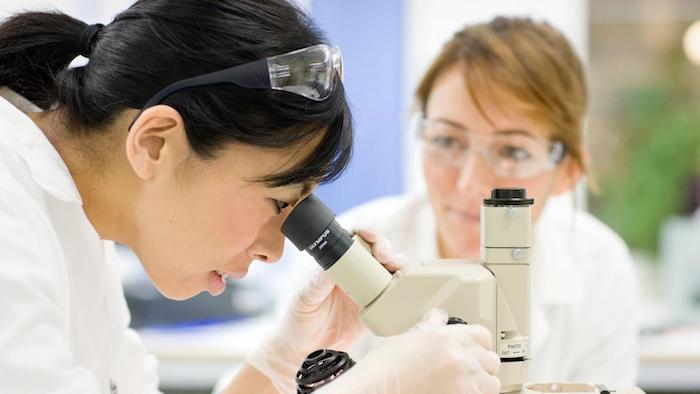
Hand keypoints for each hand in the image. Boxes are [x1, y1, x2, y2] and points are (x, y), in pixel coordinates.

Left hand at [247, 228, 403, 392]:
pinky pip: (392, 295)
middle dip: (385, 247)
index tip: (370, 234)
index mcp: (335, 264)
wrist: (306, 349)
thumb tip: (330, 269)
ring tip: (397, 269)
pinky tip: (403, 287)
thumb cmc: (299, 318)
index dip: (366, 232)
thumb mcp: (305, 298)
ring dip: (398, 264)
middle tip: (384, 255)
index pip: (353, 240)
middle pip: (376, 251)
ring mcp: (366, 290)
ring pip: (388, 270)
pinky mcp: (375, 308)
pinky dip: (402, 288)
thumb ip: (317, 284)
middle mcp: (353, 273)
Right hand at [319, 309, 500, 393]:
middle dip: (482, 363)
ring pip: (492, 382)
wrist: (375, 391)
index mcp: (445, 336)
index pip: (482, 335)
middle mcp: (457, 357)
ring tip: (467, 384)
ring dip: (482, 382)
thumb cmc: (384, 370)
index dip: (479, 342)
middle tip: (468, 367)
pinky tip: (461, 392)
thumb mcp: (405, 338)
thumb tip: (437, 319)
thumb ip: (428, 328)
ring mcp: (462, 381)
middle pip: (491, 359)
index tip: (475, 348)